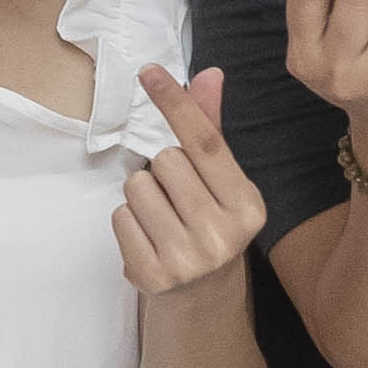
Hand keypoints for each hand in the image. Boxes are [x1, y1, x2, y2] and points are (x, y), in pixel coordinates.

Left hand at [114, 65, 265, 296]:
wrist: (202, 295)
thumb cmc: (209, 224)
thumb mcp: (219, 182)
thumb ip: (209, 129)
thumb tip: (208, 75)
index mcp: (247, 205)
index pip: (206, 142)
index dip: (176, 104)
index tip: (149, 71)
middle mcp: (223, 234)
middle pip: (165, 160)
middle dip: (162, 170)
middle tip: (176, 197)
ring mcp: (188, 258)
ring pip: (137, 187)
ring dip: (142, 196)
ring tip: (162, 218)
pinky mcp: (153, 274)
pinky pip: (120, 217)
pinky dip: (128, 222)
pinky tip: (150, 239)